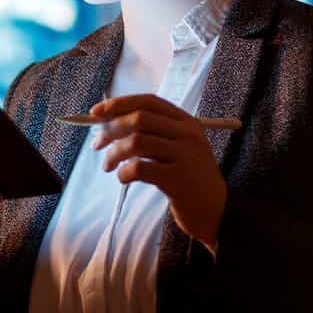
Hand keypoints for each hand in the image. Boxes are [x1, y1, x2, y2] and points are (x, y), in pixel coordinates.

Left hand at [89, 94, 226, 254]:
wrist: (216, 211)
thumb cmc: (188, 178)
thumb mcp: (177, 148)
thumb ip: (152, 132)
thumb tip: (107, 122)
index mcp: (186, 122)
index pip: (148, 101)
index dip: (119, 104)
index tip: (95, 113)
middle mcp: (188, 134)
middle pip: (139, 118)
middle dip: (111, 130)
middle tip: (97, 145)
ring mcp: (185, 155)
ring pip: (136, 142)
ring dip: (113, 153)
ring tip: (108, 166)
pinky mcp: (178, 179)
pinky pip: (140, 167)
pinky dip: (123, 172)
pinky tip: (123, 178)